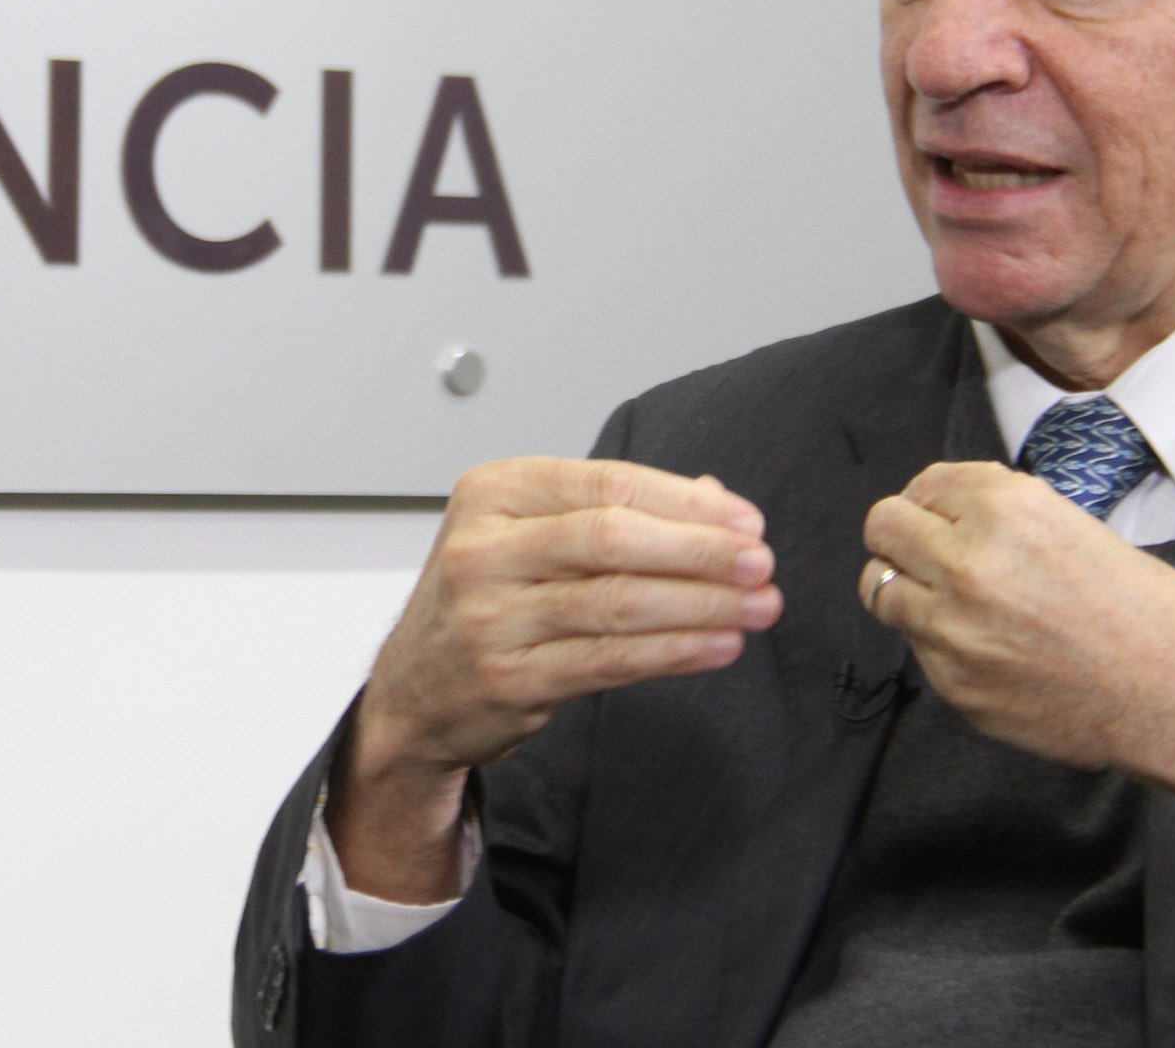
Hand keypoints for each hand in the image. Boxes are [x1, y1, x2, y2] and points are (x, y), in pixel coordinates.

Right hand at [331, 457, 780, 900]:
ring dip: (701, 604)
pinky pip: (610, 660)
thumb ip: (611, 511)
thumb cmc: (484, 601)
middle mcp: (485, 548)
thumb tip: (714, 499)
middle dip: (700, 550)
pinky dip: (675, 652)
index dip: (686, 503)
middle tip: (760, 563)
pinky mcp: (509, 678)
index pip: (606, 482)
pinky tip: (717, 647)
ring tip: (757, 607)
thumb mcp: (526, 534)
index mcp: (493, 492)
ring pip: (618, 602)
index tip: (744, 521)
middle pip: (613, 538)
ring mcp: (491, 617)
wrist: (414, 692)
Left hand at [859, 461, 1174, 860]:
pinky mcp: (956, 685)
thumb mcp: (1079, 528)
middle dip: (905, 532)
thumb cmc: (1154, 616)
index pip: (927, 483)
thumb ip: (1006, 516)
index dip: (935, 497)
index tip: (944, 510)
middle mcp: (971, 563)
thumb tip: (956, 513)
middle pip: (884, 526)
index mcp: (1009, 511)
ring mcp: (955, 630)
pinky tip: (983, 645)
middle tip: (929, 547)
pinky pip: (916, 647)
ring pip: (878, 587)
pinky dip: (936, 640)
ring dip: (906, 584)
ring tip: (944, 596)